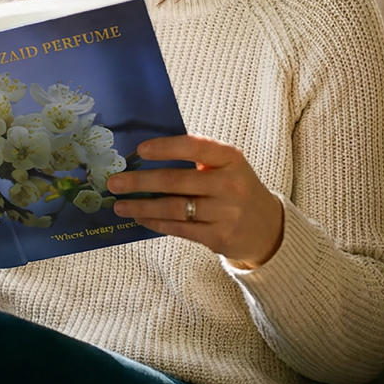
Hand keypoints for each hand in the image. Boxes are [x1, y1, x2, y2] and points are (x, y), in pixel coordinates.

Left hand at [107, 135, 283, 268]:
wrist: (268, 227)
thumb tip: (146, 154)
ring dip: (142, 206)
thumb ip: (196, 158)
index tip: (139, 150)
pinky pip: (179, 228)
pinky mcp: (219, 237)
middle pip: (176, 181)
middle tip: (114, 182)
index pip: (194, 146)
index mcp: (230, 158)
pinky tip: (140, 218)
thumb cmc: (236, 188)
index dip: (165, 147)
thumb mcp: (227, 165)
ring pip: (174, 208)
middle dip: (140, 181)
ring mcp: (225, 213)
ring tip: (119, 204)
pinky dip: (155, 222)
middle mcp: (229, 184)